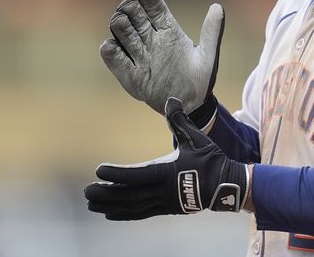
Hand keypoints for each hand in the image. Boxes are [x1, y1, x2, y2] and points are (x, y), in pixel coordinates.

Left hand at [84, 98, 248, 219]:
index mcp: (168, 172)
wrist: (226, 185)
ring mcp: (164, 202)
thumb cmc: (209, 159)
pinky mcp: (165, 209)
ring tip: (91, 202)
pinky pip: (140, 213)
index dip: (118, 174)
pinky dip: (123, 213)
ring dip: (111, 204)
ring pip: (132, 206)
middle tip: (87, 191)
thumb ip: (179, 120)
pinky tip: (109, 213)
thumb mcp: (196, 138)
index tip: (98, 170)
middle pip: (130, 195)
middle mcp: (163, 191)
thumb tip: (171, 99)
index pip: (138, 174)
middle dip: (107, 193)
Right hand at [99, 0, 223, 116]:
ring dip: (119, 24)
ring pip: (120, 29)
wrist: (189, 106)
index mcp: (169, 30)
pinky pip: (112, 55)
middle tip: (130, 10)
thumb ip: (211, 32)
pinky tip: (114, 47)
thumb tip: (218, 6)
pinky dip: (110, 49)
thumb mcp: (208, 57)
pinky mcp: (128, 72)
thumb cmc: (199, 80)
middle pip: (132, 12)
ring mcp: (138, 54)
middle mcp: (151, 39)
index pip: (154, 6)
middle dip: (128, 7)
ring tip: (125, 28)